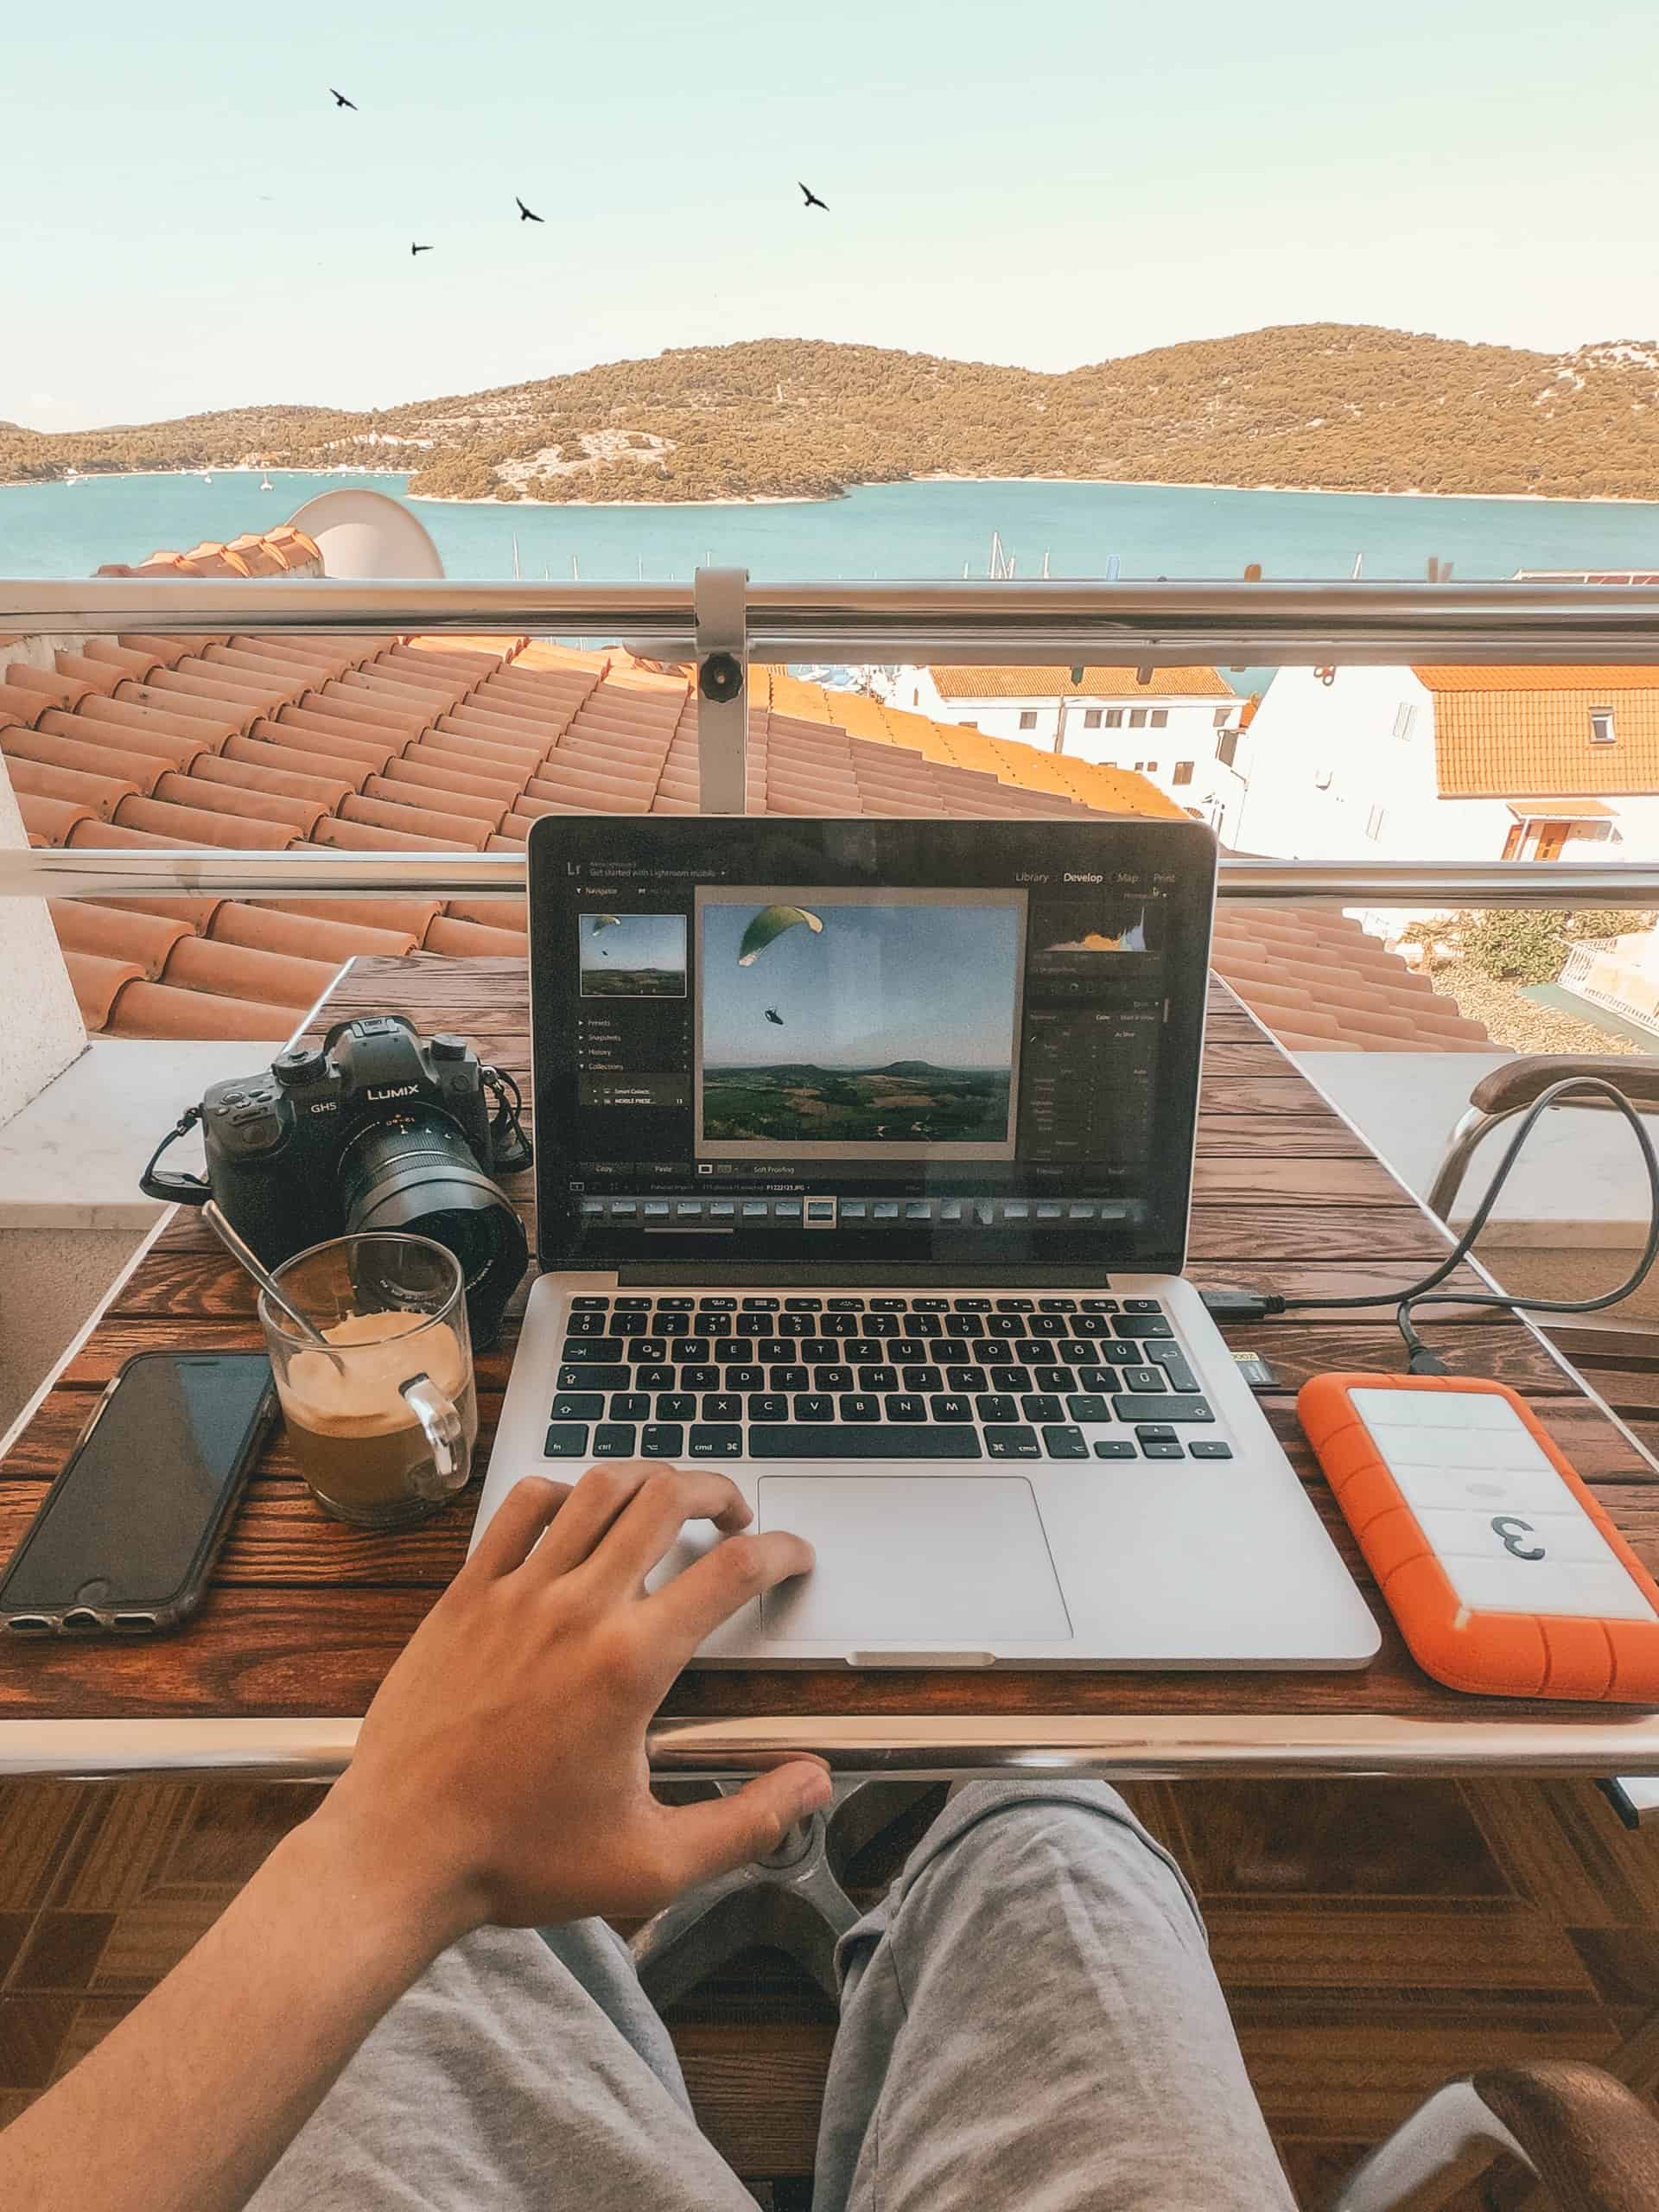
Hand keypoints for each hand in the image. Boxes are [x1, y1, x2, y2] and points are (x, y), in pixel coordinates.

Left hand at [311, 1463, 828, 1940]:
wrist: (399, 1855)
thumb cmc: (518, 1860)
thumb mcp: (652, 1863)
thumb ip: (747, 1821)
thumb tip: (813, 1784)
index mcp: (631, 1663)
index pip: (731, 1571)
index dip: (781, 1552)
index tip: (794, 1556)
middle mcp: (577, 1609)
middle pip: (666, 1498)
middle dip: (718, 1493)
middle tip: (734, 1518)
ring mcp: (515, 1592)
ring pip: (597, 1487)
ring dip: (647, 1480)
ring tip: (667, 1502)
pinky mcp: (466, 1594)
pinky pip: (521, 1507)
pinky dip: (562, 1493)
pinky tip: (578, 1516)